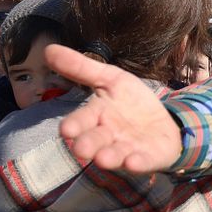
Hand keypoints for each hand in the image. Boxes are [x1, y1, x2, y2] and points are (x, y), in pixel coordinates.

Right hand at [47, 44, 182, 172]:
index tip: (66, 129)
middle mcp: (108, 135)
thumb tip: (48, 49)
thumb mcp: (110, 79)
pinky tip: (133, 162)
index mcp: (97, 115)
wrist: (163, 123)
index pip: (81, 119)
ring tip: (103, 159)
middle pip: (95, 140)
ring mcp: (128, 148)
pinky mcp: (148, 158)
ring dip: (109, 156)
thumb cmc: (130, 103)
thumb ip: (81, 68)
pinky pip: (142, 161)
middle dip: (88, 144)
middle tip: (81, 149)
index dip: (75, 124)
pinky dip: (138, 162)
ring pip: (115, 154)